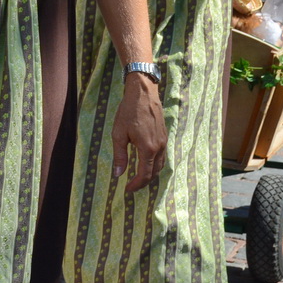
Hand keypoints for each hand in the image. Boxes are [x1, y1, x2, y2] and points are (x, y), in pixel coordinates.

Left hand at [109, 73, 164, 191]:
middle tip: (132, 186)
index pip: (144, 174)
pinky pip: (162, 156)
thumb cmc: (128, 112)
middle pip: (154, 172)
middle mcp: (159, 147)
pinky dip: (155, 164)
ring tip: (139, 178)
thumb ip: (120, 156)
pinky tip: (147, 163)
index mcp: (148, 149)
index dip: (136, 185)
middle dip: (143, 182)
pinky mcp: (164, 136)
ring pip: (160, 165)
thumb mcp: (119, 134)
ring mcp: (164, 141)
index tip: (127, 189)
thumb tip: (118, 174)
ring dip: (150, 174)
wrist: (143, 93)